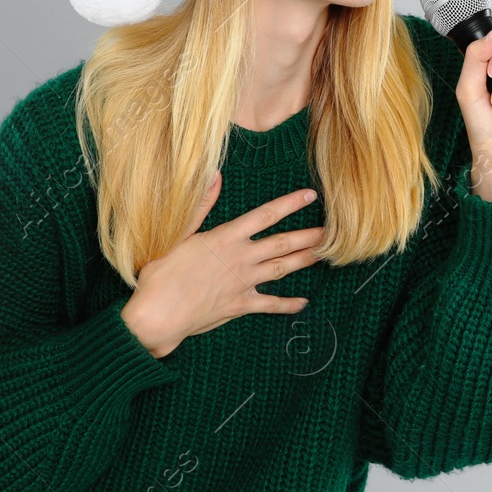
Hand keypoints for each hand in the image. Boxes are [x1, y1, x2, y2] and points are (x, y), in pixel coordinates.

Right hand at [121, 174, 323, 357]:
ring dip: (305, 260)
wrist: (159, 314)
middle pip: (283, 243)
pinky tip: (303, 303)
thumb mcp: (178, 234)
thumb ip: (200, 205)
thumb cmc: (161, 274)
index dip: (290, 204)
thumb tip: (214, 177)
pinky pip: (271, 304)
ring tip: (325, 254)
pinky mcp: (241, 305)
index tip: (309, 196)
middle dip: (309, 236)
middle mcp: (241, 258)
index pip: (266, 215)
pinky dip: (288, 305)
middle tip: (332, 231)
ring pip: (282, 268)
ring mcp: (244, 282)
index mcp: (226, 237)